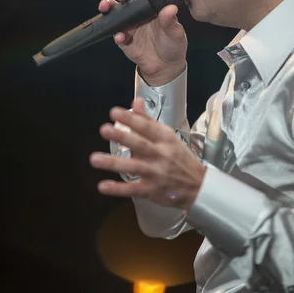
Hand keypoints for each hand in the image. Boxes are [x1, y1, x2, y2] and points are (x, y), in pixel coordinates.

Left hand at [89, 97, 205, 210]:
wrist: (198, 187)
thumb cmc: (180, 159)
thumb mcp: (169, 137)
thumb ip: (149, 121)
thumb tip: (135, 102)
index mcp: (166, 139)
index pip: (147, 127)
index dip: (131, 119)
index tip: (114, 112)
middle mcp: (162, 155)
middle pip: (141, 145)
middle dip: (122, 137)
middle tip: (104, 129)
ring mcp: (157, 174)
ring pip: (134, 167)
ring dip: (114, 163)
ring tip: (95, 158)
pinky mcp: (152, 191)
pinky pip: (133, 189)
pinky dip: (118, 189)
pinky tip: (102, 186)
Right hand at [98, 0, 186, 84]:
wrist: (165, 66)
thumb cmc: (173, 46)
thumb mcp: (176, 33)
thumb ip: (171, 22)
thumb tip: (171, 9)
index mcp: (154, 6)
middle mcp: (140, 12)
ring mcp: (130, 25)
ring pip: (116, 11)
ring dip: (109, 7)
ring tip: (107, 7)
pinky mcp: (124, 39)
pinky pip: (116, 34)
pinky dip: (117, 34)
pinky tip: (120, 37)